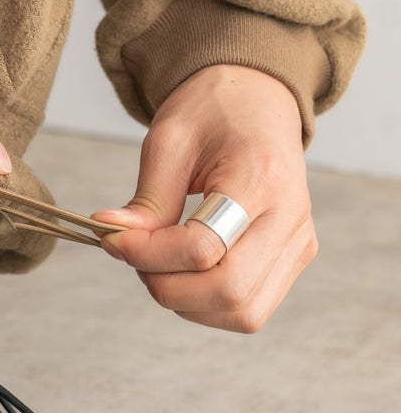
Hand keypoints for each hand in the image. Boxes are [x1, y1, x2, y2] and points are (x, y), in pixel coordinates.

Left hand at [92, 65, 317, 332]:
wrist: (257, 100)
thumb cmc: (214, 112)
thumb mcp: (169, 141)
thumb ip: (146, 200)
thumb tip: (113, 239)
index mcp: (262, 179)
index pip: (203, 248)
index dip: (148, 254)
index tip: (113, 238)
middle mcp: (291, 218)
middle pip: (227, 290)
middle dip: (166, 286)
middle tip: (136, 256)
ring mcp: (298, 243)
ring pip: (241, 312)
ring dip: (186, 301)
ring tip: (161, 263)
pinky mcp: (295, 258)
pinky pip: (249, 309)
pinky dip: (207, 305)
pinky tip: (187, 272)